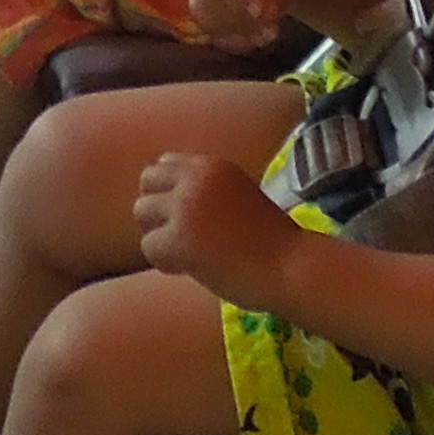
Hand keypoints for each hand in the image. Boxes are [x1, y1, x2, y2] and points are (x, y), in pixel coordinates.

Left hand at [133, 148, 307, 306]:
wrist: (292, 266)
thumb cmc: (272, 241)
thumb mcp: (237, 196)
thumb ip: (206, 191)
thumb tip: (166, 202)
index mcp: (211, 164)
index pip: (165, 164)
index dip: (170, 192)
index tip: (190, 217)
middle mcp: (194, 178)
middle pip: (146, 182)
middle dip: (157, 209)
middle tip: (180, 236)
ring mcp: (185, 207)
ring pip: (141, 213)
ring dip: (158, 235)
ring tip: (186, 254)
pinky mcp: (179, 239)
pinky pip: (149, 247)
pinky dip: (165, 262)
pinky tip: (189, 269)